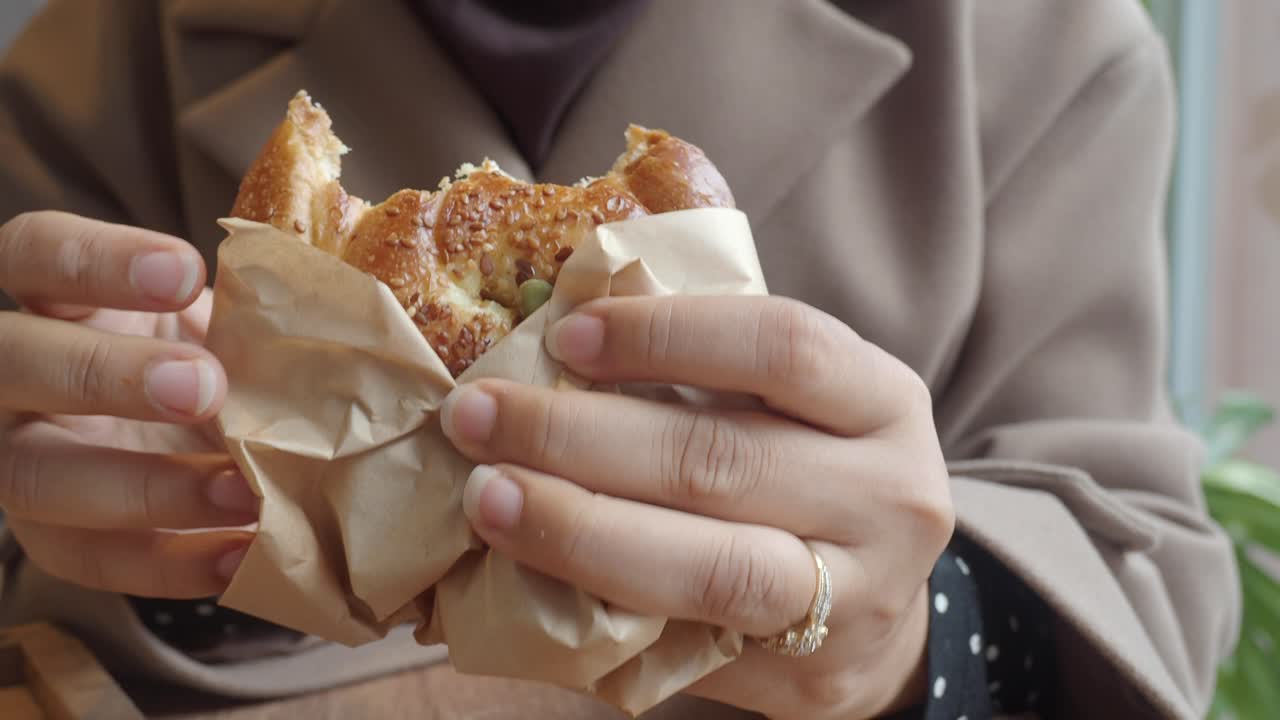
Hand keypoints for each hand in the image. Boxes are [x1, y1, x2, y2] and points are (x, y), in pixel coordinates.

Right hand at [0, 211, 256, 598]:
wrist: (188, 427)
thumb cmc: (199, 350)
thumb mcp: (208, 320)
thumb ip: (239, 314)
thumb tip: (329, 317)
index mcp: (45, 293)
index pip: (36, 252)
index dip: (99, 260)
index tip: (186, 273)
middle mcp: (8, 372)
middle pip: (11, 364)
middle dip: (103, 375)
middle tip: (205, 386)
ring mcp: (18, 454)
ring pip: (34, 478)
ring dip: (141, 489)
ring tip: (241, 492)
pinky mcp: (48, 532)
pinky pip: (85, 558)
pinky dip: (165, 564)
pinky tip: (237, 556)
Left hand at [439, 295, 953, 718]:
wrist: (881, 612)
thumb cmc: (808, 475)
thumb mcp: (789, 406)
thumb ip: (705, 375)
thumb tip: (553, 330)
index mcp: (883, 401)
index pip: (782, 346)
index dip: (666, 334)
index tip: (565, 332)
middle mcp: (889, 497)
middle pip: (723, 461)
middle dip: (580, 436)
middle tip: (478, 416)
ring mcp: (857, 598)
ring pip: (708, 569)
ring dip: (579, 530)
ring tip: (488, 497)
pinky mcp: (809, 678)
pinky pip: (686, 643)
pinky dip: (598, 605)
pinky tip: (527, 575)